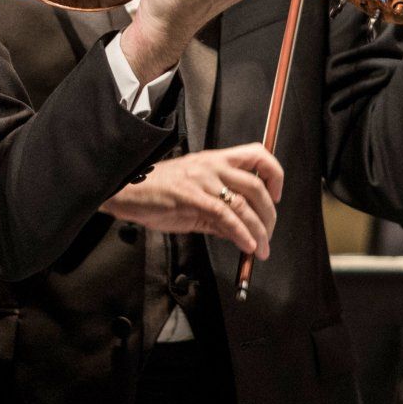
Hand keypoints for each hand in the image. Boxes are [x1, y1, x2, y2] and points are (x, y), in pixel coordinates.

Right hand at [100, 143, 283, 258]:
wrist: (126, 190)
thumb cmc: (157, 191)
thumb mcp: (194, 196)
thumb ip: (219, 213)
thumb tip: (241, 233)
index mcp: (215, 160)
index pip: (257, 155)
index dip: (274, 174)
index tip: (277, 196)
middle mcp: (212, 166)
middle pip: (256, 185)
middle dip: (270, 214)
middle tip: (270, 233)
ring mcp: (202, 180)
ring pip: (243, 203)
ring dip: (259, 230)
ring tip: (262, 248)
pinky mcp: (190, 198)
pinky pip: (224, 215)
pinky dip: (240, 233)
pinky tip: (247, 245)